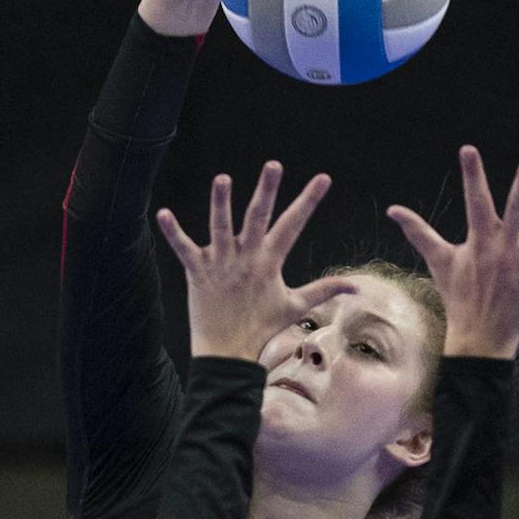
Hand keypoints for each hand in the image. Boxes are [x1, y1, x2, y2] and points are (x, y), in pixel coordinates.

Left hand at [157, 162, 349, 358]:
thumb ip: (324, 290)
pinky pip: (183, 248)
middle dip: (266, 190)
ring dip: (221, 203)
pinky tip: (162, 213)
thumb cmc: (262, 328)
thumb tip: (356, 286)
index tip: (323, 178)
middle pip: (258, 218)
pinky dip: (172, 232)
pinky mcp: (197, 272)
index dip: (309, 201)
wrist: (228, 354)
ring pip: (220, 227)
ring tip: (222, 179)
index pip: (293, 225)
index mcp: (270, 261)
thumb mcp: (296, 306)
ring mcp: (221, 263)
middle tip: (274, 164)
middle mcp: (246, 258)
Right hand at [387, 147, 518, 358]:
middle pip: (516, 212)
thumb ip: (419, 231)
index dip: (472, 175)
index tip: (469, 149)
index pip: (475, 201)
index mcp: (481, 241)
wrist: (479, 337)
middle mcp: (505, 249)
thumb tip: (393, 210)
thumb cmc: (458, 295)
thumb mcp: (439, 261)